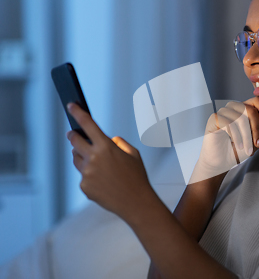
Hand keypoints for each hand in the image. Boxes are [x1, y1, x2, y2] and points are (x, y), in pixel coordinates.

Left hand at [66, 103, 154, 221]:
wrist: (136, 202)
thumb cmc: (137, 176)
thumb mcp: (133, 154)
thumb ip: (118, 142)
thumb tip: (107, 139)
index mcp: (106, 146)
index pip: (87, 124)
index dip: (77, 113)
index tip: (71, 106)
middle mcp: (93, 158)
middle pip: (74, 141)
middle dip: (73, 136)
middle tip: (73, 134)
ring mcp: (87, 173)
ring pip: (77, 159)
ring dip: (82, 156)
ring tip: (98, 164)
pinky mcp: (84, 186)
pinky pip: (83, 176)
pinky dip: (90, 175)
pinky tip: (103, 181)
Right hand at [190, 96, 258, 183]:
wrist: (221, 163)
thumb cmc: (238, 151)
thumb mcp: (257, 140)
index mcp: (243, 109)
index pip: (256, 100)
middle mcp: (233, 108)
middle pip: (250, 109)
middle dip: (257, 128)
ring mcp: (222, 112)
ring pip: (240, 118)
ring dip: (247, 136)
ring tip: (248, 150)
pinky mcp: (214, 119)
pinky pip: (229, 124)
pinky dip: (237, 137)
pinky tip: (239, 146)